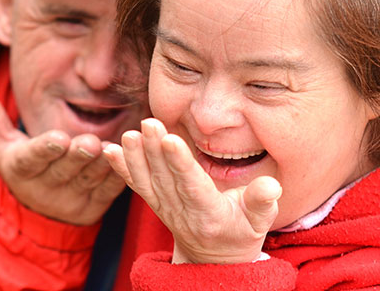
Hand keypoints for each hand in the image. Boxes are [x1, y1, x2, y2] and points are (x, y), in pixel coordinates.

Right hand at [0, 85, 125, 225]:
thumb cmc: (23, 165)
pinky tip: (131, 157)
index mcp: (23, 169)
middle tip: (90, 142)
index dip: (45, 150)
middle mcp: (47, 187)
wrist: (42, 212)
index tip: (58, 138)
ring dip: (103, 164)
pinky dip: (122, 174)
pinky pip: (112, 190)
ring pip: (90, 179)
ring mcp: (74, 199)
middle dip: (78, 156)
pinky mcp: (97, 205)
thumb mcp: (1, 145)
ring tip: (112, 146)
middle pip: (65, 169)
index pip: (32, 159)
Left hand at [104, 118, 281, 263]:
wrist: (213, 257)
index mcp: (209, 213)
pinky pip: (136, 185)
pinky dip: (121, 169)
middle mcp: (182, 211)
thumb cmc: (241, 231)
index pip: (192, 185)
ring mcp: (164, 208)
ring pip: (148, 180)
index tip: (170, 140)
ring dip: (135, 157)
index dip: (180, 163)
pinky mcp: (154, 203)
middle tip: (147, 123)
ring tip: (129, 135)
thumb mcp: (259, 220)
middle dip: (154, 150)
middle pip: (166, 178)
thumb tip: (270, 185)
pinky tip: (109, 151)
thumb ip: (262, 202)